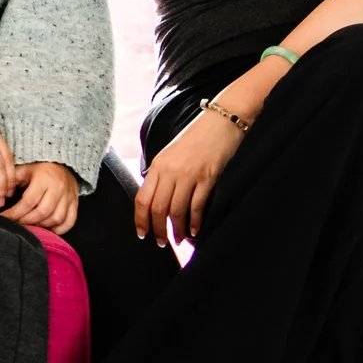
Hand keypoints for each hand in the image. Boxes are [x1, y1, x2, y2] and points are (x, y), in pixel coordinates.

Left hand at [1, 161, 79, 233]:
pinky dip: (58, 230)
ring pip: (56, 219)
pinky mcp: (75, 204)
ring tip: (29, 226)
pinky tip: (47, 229)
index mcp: (44, 179)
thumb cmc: (38, 169)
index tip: (3, 218)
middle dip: (26, 221)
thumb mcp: (23, 170)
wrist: (62, 164)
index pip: (28, 201)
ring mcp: (69, 197)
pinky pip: (69, 222)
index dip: (14, 213)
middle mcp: (58, 189)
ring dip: (41, 226)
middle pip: (42, 212)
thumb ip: (9, 183)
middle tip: (14, 224)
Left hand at [134, 110, 243, 248]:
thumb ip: (162, 174)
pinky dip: (195, 222)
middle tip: (162, 243)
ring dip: (177, 230)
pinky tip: (196, 231)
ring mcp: (189, 174)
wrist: (222, 120)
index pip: (142, 198)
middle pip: (158, 208)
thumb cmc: (197, 138)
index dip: (141, 219)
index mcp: (158, 165)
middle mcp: (170, 170)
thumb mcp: (172, 153)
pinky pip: (197, 206)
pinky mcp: (208, 177)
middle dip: (158, 230)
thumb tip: (155, 198)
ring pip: (176, 210)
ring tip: (180, 239)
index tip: (143, 233)